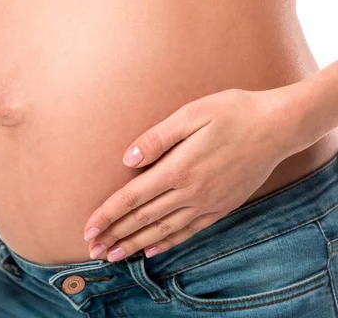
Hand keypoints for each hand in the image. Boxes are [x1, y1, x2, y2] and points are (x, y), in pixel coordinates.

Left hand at [83, 87, 295, 261]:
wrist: (278, 126)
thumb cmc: (233, 112)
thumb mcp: (192, 114)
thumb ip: (157, 139)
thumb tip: (127, 160)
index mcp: (178, 169)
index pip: (132, 198)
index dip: (108, 215)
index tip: (88, 229)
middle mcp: (191, 192)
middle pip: (143, 219)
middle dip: (115, 235)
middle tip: (93, 249)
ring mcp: (208, 203)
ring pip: (163, 230)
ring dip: (136, 244)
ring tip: (115, 256)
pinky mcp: (221, 207)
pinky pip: (189, 232)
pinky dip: (168, 243)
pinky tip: (153, 250)